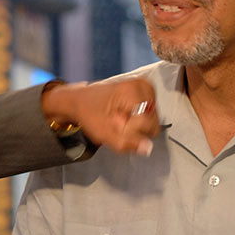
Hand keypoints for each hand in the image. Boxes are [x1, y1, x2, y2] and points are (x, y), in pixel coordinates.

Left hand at [40, 79, 159, 154]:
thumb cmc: (89, 112)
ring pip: (153, 121)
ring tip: (120, 118)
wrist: (82, 101)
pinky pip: (150, 116)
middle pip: (153, 123)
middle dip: (135, 128)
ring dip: (136, 125)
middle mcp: (143, 86)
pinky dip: (138, 119)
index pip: (147, 124)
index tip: (116, 124)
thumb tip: (147, 148)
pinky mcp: (146, 92)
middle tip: (117, 122)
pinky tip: (125, 115)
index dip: (131, 131)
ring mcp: (146, 87)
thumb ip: (127, 143)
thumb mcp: (104, 133)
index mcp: (134, 91)